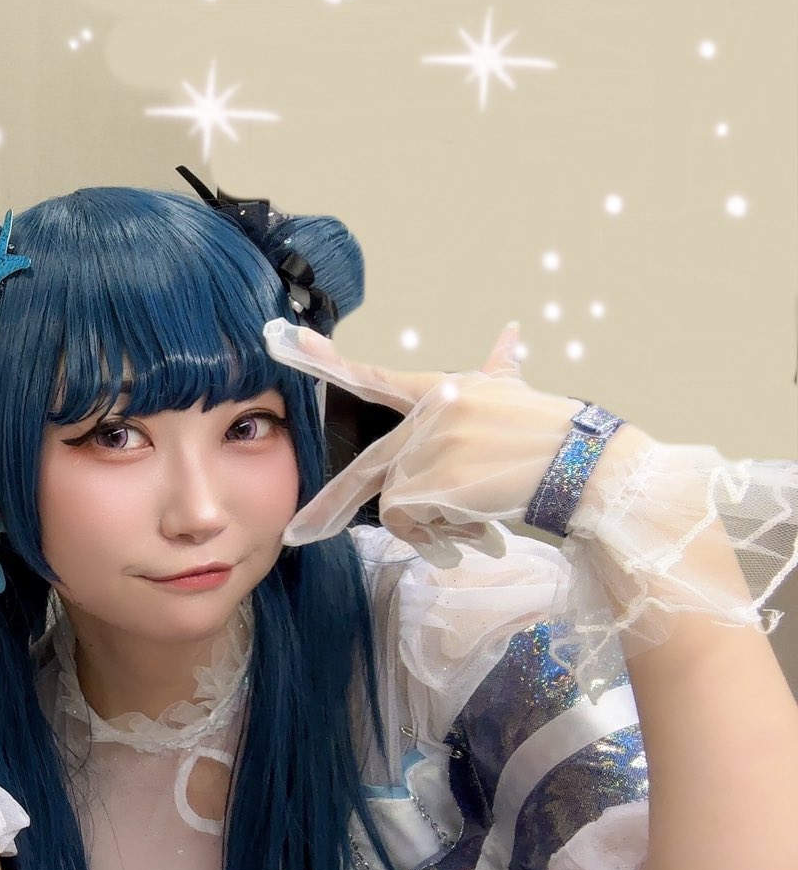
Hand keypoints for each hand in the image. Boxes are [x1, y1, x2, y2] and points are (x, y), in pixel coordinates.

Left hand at [265, 320, 592, 564]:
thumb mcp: (519, 394)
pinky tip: (476, 531)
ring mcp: (430, 446)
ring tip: (473, 523)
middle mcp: (430, 413)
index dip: (326, 361)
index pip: (374, 376)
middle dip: (328, 508)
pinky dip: (437, 537)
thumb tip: (510, 332)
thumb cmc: (558, 435)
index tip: (282, 340)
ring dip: (430, 527)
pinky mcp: (433, 480)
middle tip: (298, 536)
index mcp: (443, 390)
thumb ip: (500, 367)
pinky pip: (410, 521)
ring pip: (396, 503)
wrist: (587, 466)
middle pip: (367, 467)